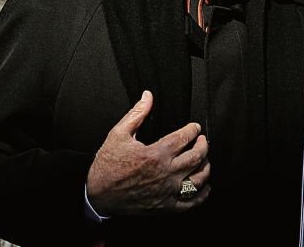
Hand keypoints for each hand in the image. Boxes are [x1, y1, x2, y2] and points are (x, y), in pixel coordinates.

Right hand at [86, 90, 210, 215]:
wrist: (97, 195)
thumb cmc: (106, 166)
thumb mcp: (118, 134)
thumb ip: (136, 114)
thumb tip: (148, 96)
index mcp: (156, 154)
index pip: (184, 138)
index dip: (193, 130)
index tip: (194, 127)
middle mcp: (166, 173)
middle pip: (197, 157)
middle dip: (203, 145)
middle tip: (202, 140)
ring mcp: (167, 192)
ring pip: (198, 179)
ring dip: (206, 167)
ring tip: (204, 160)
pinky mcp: (165, 206)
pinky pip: (191, 203)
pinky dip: (202, 194)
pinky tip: (204, 187)